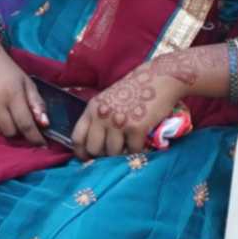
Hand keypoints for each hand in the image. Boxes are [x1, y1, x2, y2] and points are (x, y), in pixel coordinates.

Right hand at [0, 29, 47, 143]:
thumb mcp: (27, 83)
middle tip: (20, 122)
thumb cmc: (7, 71)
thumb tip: (44, 124)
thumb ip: (38, 104)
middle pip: (10, 132)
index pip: (25, 124)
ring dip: (4, 126)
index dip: (35, 138)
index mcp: (11, 93)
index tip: (41, 144)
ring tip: (5, 113)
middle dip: (18, 130)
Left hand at [72, 59, 192, 158]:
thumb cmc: (135, 91)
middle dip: (103, 155)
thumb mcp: (108, 101)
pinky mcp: (136, 128)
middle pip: (94, 149)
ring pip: (113, 153)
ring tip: (129, 144)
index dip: (82, 152)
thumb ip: (99, 120)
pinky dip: (138, 150)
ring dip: (122, 154)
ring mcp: (118, 122)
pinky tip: (142, 143)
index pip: (77, 138)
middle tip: (115, 151)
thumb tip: (94, 146)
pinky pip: (133, 150)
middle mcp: (102, 115)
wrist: (159, 79)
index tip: (89, 159)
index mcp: (92, 109)